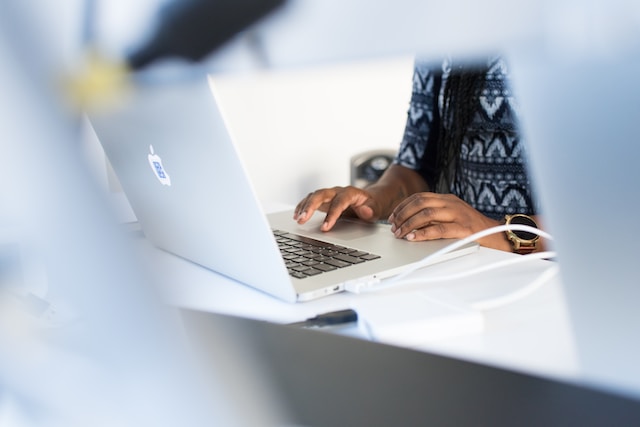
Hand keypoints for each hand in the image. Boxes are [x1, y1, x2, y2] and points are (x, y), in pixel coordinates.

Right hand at [294, 186, 381, 230]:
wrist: (370, 199)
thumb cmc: (372, 205)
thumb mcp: (376, 208)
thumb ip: (371, 210)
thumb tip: (365, 210)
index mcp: (350, 193)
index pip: (339, 202)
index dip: (331, 215)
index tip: (325, 228)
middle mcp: (337, 191)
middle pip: (321, 194)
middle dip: (310, 206)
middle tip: (302, 219)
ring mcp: (329, 194)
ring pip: (313, 196)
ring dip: (304, 207)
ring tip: (298, 219)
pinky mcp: (324, 199)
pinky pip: (310, 199)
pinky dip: (302, 206)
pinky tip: (297, 215)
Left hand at [388, 192, 510, 250]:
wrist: (498, 235)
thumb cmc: (473, 229)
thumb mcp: (452, 217)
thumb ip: (435, 217)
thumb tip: (410, 224)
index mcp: (447, 199)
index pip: (419, 197)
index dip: (403, 206)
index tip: (392, 216)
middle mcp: (451, 203)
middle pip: (420, 203)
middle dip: (402, 214)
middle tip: (393, 226)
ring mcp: (458, 215)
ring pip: (426, 214)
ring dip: (409, 224)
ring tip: (400, 233)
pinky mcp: (463, 229)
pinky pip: (438, 229)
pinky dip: (422, 233)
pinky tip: (413, 237)